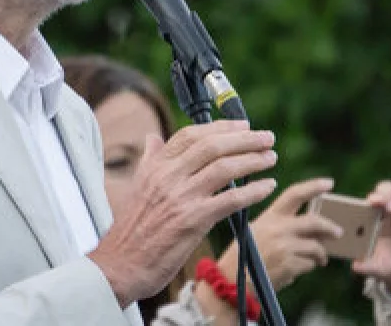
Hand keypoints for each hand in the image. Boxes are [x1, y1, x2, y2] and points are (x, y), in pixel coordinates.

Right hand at [88, 119, 277, 306]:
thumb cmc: (131, 229)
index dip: (221, 127)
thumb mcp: (138, 186)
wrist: (120, 264)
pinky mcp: (193, 221)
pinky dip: (252, 191)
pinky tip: (266, 187)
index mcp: (155, 166)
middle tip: (266, 138)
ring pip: (224, 168)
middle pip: (212, 146)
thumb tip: (152, 137)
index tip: (243, 125)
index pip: (191, 135)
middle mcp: (168, 177)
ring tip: (270, 158)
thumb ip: (150, 159)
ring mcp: (181, 198)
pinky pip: (230, 200)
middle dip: (244, 139)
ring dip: (252, 160)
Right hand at [218, 178, 341, 289]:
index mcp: (270, 216)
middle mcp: (279, 228)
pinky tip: (299, 269)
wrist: (233, 281)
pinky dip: (308, 267)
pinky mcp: (289, 264)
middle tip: (338, 233)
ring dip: (320, 255)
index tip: (329, 183)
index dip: (313, 186)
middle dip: (330, 228)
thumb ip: (281, 226)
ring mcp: (285, 246)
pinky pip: (309, 264)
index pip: (294, 194)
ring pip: (316, 247)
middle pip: (315, 222)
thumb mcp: (258, 231)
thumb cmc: (246, 256)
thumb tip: (312, 230)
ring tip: (319, 260)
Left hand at [352, 179, 390, 296]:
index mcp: (374, 221)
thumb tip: (355, 266)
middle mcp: (389, 213)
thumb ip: (368, 267)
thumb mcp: (380, 269)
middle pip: (384, 191)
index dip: (369, 199)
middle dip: (383, 192)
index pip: (370, 202)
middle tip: (382, 201)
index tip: (370, 202)